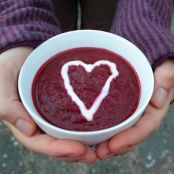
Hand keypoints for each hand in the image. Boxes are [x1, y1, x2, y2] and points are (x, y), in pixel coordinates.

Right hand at [1, 47, 95, 162]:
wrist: (21, 53)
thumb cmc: (6, 66)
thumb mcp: (1, 82)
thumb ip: (8, 106)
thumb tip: (28, 130)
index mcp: (21, 121)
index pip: (39, 143)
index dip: (59, 149)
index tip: (80, 149)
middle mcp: (35, 121)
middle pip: (54, 144)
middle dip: (73, 153)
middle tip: (93, 155)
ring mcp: (47, 115)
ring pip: (63, 136)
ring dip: (79, 145)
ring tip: (97, 149)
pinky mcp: (57, 106)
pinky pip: (68, 121)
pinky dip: (80, 129)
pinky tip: (93, 130)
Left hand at [96, 59, 173, 159]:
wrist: (154, 59)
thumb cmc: (165, 62)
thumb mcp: (169, 68)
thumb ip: (166, 79)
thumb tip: (157, 100)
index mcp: (156, 105)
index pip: (145, 126)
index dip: (131, 138)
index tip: (114, 145)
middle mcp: (145, 110)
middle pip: (132, 133)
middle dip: (117, 145)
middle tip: (99, 153)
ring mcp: (135, 108)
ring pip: (124, 129)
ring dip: (111, 141)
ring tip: (95, 149)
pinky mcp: (125, 104)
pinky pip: (118, 119)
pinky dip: (109, 129)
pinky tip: (98, 133)